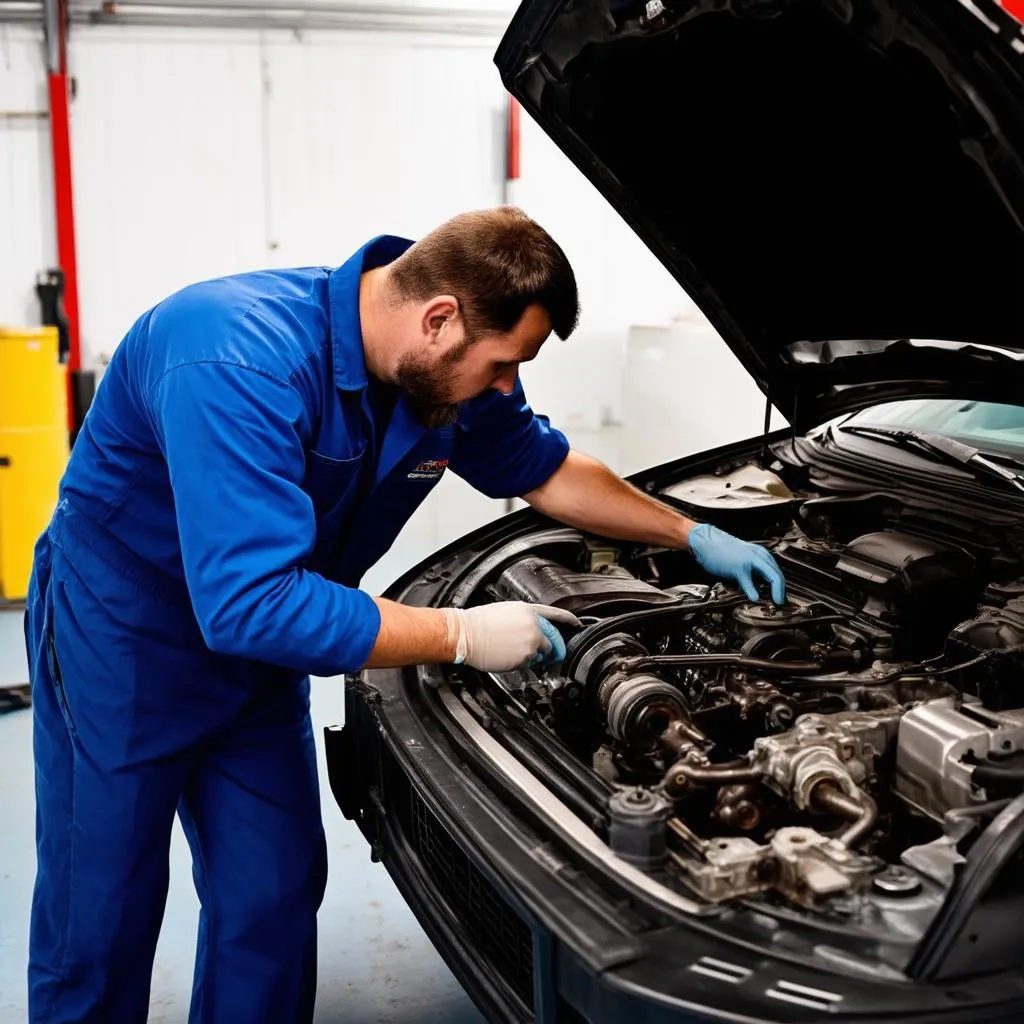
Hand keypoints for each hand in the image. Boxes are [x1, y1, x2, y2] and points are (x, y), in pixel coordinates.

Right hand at [444, 603, 581, 671]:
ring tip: (515, 652)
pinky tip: (509, 658)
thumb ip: (524, 618)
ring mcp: (530, 644)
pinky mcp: (524, 659)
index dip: (569, 620)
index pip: (556, 615)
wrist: (466, 635)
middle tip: (550, 653)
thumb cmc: (479, 623)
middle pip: (553, 640)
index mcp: (529, 611)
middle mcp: (533, 627)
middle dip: (553, 648)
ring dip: (534, 656)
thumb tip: (532, 627)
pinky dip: (523, 664)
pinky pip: (529, 664)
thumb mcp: (506, 611)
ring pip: (541, 654)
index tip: (576, 624)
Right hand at [687, 523, 785, 603]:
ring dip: (776, 591)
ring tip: (776, 603)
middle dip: (782, 590)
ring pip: (772, 576)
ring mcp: (750, 561)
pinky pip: (749, 582)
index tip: (781, 597)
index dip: (781, 586)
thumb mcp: (743, 559)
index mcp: (761, 553)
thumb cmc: (722, 551)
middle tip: (782, 603)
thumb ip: (753, 570)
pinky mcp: (739, 567)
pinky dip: (753, 591)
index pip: (777, 570)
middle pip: (778, 574)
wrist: (706, 541)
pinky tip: (755, 598)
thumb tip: (761, 586)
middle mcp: (759, 555)